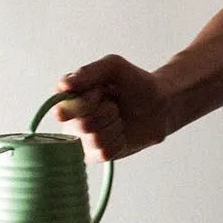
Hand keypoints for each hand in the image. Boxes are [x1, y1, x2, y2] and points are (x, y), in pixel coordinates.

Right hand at [54, 54, 168, 162]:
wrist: (160, 105)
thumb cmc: (135, 84)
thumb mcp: (114, 67)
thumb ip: (89, 72)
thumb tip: (64, 86)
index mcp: (69, 97)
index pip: (62, 107)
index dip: (85, 102)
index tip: (100, 92)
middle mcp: (70, 119)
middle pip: (82, 125)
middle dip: (107, 113)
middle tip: (115, 105)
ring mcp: (82, 139)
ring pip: (95, 140)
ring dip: (114, 126)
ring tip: (119, 117)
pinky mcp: (95, 155)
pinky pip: (104, 153)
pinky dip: (119, 141)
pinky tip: (121, 132)